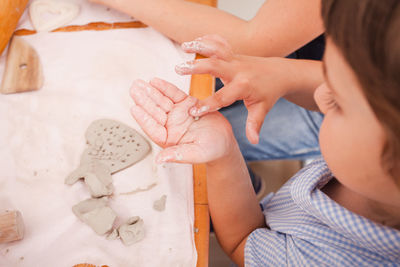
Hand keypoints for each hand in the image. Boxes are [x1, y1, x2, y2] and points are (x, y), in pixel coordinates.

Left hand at [130, 78, 233, 163]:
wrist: (225, 141)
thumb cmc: (212, 150)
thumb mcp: (196, 154)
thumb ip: (178, 155)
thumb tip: (160, 159)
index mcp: (169, 139)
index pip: (153, 128)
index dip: (144, 118)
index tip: (135, 108)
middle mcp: (171, 126)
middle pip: (155, 112)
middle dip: (144, 100)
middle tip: (134, 89)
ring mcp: (178, 114)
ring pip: (162, 101)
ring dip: (151, 92)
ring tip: (140, 83)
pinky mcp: (187, 104)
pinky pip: (173, 94)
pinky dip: (165, 87)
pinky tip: (155, 82)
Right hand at [176, 35, 294, 143]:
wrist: (279, 73)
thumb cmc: (268, 93)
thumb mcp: (261, 110)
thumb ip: (254, 125)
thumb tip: (253, 141)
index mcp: (243, 87)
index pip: (222, 97)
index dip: (207, 105)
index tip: (192, 111)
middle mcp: (237, 70)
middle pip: (215, 66)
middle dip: (196, 67)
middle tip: (178, 69)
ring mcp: (235, 59)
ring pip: (217, 49)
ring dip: (200, 46)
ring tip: (184, 47)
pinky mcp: (234, 53)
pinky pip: (220, 42)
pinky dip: (208, 39)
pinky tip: (195, 41)